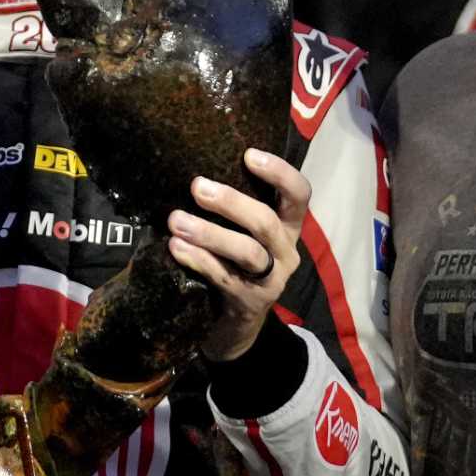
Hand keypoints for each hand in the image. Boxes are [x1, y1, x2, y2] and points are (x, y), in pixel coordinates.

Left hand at [165, 148, 308, 361]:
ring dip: (210, 233)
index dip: (280, 173)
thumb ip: (236, 207)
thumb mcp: (246, 233)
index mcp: (289, 227)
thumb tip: (197, 167)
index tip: (249, 155)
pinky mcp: (251, 301)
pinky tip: (176, 247)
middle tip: (197, 186)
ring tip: (176, 221)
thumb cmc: (236, 261)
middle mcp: (287, 251)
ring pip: (247, 252)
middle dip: (232, 202)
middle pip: (266, 222)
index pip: (299, 194)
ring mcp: (272, 279)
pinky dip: (198, 260)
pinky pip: (224, 277)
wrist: (237, 320)